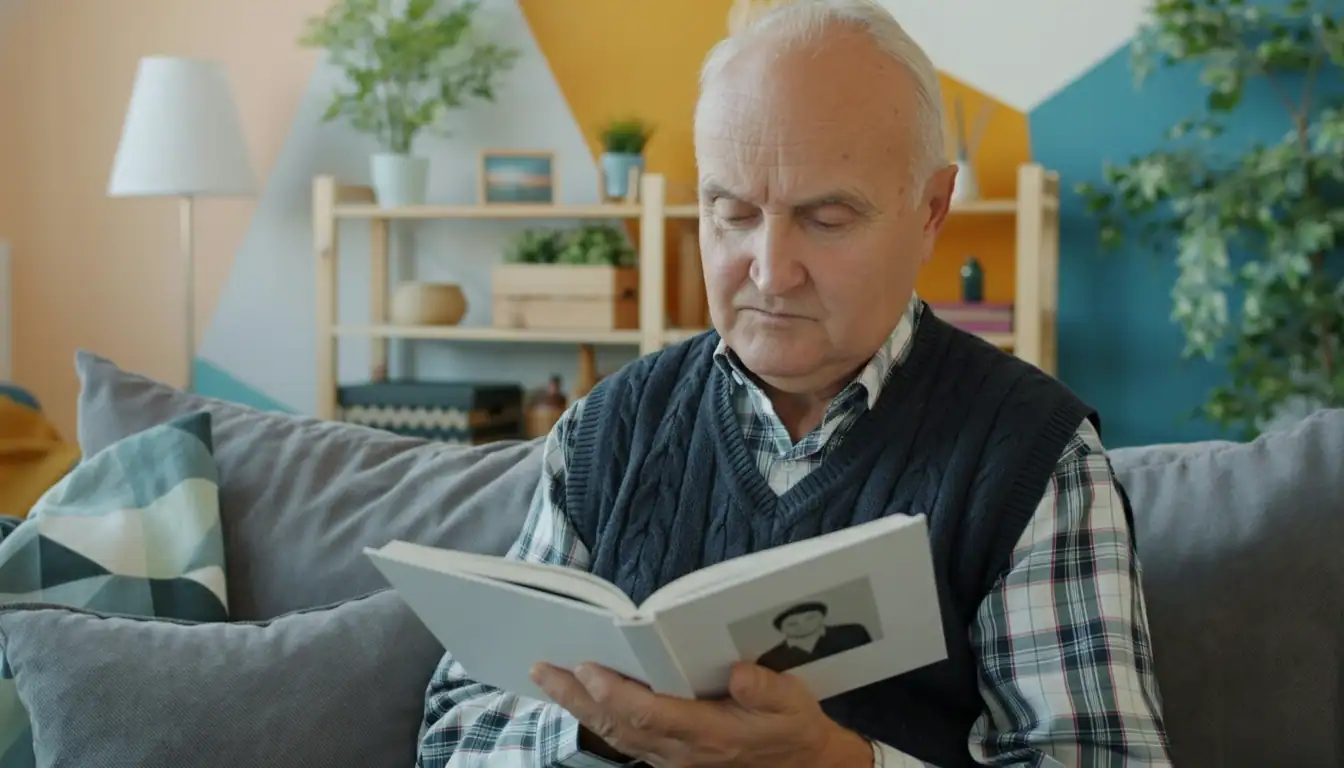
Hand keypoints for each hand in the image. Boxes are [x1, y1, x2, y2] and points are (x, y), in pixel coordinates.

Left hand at [530, 660, 872, 767]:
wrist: (801, 766)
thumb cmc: (793, 728)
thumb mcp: (793, 705)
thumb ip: (766, 690)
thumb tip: (738, 672)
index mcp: (710, 735)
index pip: (651, 715)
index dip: (615, 694)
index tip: (588, 668)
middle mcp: (683, 751)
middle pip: (618, 726)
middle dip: (577, 698)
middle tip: (542, 669)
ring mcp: (673, 759)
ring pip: (616, 735)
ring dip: (579, 707)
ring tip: (548, 677)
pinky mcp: (670, 757)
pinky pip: (625, 740)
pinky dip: (598, 718)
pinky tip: (582, 697)